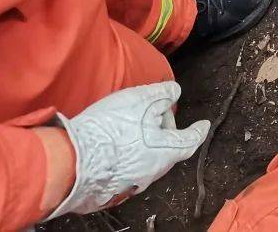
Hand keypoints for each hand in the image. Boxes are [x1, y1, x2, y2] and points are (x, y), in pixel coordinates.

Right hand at [46, 82, 209, 219]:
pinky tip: (118, 141)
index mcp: (166, 152)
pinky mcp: (114, 185)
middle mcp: (153, 172)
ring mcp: (133, 182)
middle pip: (168, 147)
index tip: (203, 125)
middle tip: (153, 112)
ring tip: (133, 124)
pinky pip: (130, 165)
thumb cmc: (112, 128)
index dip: (198, 130)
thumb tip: (175, 92)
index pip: (190, 140)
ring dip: (147, 140)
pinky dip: (132, 151)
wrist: (74, 158)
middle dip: (165, 129)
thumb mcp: (141, 100)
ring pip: (149, 157)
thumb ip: (163, 94)